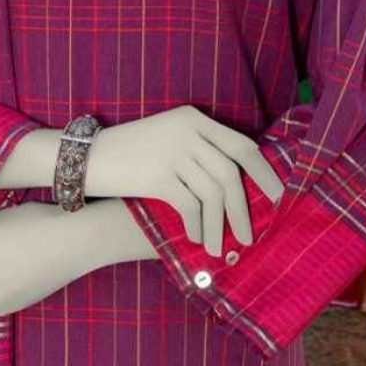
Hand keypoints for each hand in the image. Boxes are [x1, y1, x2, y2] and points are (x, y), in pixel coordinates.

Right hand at [85, 105, 284, 256]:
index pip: (242, 146)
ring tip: (221, 247)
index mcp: (194, 119)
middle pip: (232, 173)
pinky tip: (196, 238)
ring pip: (213, 194)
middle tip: (253, 234)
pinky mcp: (158, 175)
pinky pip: (190, 206)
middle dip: (246, 208)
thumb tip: (239, 185)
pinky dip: (197, 225)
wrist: (87, 157)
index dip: (265, 173)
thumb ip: (200, 151)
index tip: (278, 197)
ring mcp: (173, 152)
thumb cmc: (130, 153)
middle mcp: (188, 131)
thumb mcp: (168, 137)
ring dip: (220, 225)